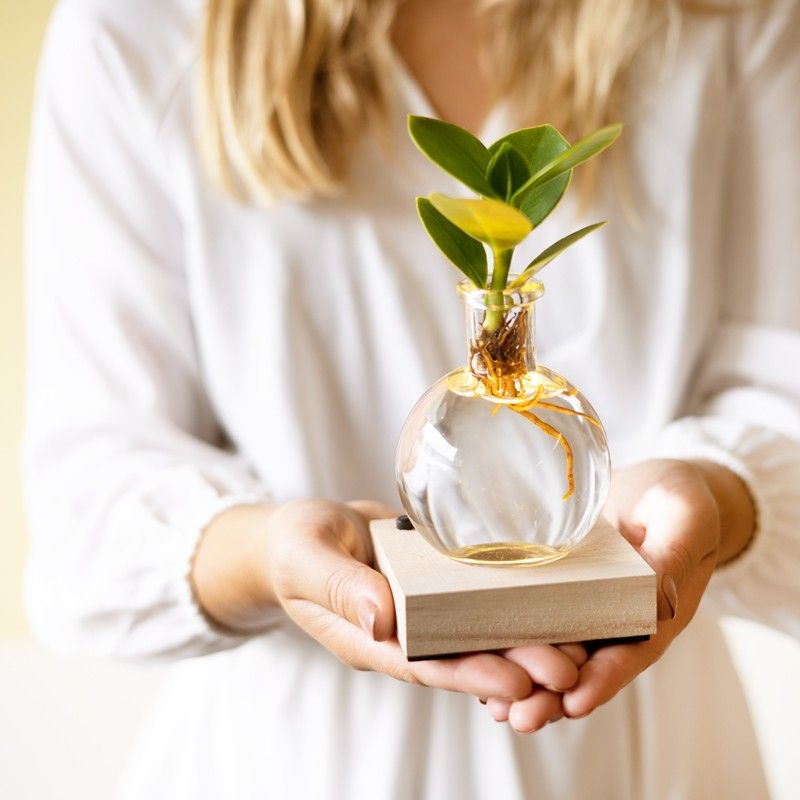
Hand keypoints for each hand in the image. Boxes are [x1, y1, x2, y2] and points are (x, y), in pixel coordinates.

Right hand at [265, 498, 584, 701]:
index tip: (516, 683)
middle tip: (569, 672)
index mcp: (368, 638)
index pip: (424, 665)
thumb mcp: (307, 557)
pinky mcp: (433, 585)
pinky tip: (550, 603)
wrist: (303, 529)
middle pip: (463, 656)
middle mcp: (401, 632)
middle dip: (514, 666)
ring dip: (523, 641)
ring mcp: (420, 610)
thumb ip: (340, 586)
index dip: (470, 676)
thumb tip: (382, 619)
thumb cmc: (295, 544)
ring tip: (576, 647)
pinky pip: (474, 601)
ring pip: (476, 633)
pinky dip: (509, 606)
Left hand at [494, 458, 753, 729]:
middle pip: (588, 666)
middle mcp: (619, 619)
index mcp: (657, 610)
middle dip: (554, 695)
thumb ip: (674, 551)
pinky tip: (481, 665)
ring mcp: (588, 608)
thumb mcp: (685, 515)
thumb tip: (659, 594)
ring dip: (528, 683)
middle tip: (520, 717)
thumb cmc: (677, 499)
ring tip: (496, 707)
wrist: (653, 489)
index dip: (605, 679)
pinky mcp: (560, 592)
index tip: (575, 703)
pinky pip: (537, 622)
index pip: (632, 651)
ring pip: (559, 653)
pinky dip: (513, 646)